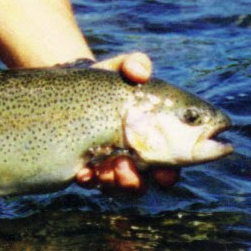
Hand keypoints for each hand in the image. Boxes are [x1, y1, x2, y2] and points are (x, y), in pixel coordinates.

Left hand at [74, 51, 179, 193]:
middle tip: (126, 167)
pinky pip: (94, 182)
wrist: (77, 86)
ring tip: (103, 167)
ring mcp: (116, 163)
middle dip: (137, 181)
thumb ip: (136, 63)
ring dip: (115, 181)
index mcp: (160, 135)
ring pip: (121, 186)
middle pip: (147, 182)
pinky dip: (90, 179)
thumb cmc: (112, 79)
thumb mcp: (123, 67)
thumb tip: (139, 71)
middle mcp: (142, 155)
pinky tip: (82, 171)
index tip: (164, 172)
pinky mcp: (92, 167)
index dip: (171, 173)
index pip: (174, 162)